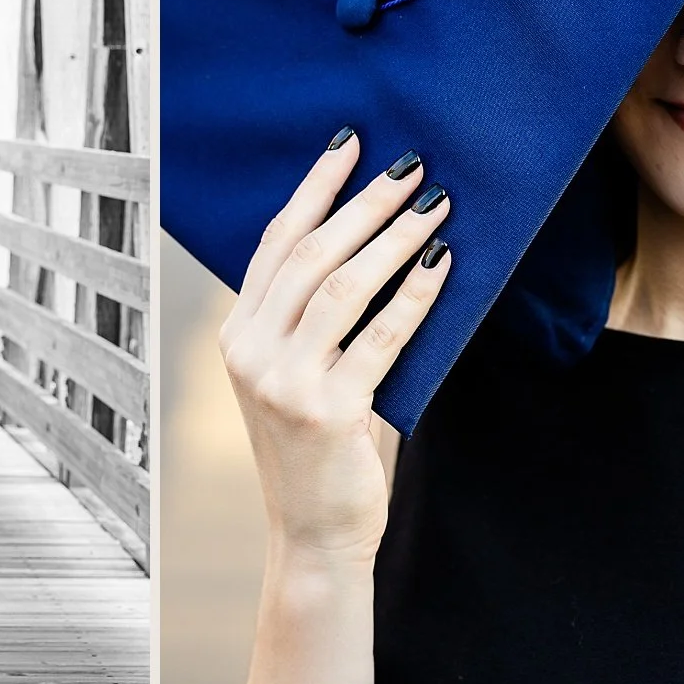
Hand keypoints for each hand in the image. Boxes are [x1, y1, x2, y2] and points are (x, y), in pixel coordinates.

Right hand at [218, 131, 451, 573]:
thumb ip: (320, 324)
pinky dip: (416, 295)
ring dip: (395, 238)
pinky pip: (380, 337)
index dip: (314, 189)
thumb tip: (376, 247)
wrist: (315, 539)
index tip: (351, 145)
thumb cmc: (321, 457)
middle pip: (309, 254)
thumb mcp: (302, 379)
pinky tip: (444, 265)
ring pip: (341, 285)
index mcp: (239, 336)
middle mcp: (252, 353)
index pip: (274, 244)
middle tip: (411, 167)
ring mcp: (284, 382)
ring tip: (436, 204)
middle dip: (364, 204)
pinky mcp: (326, 411)